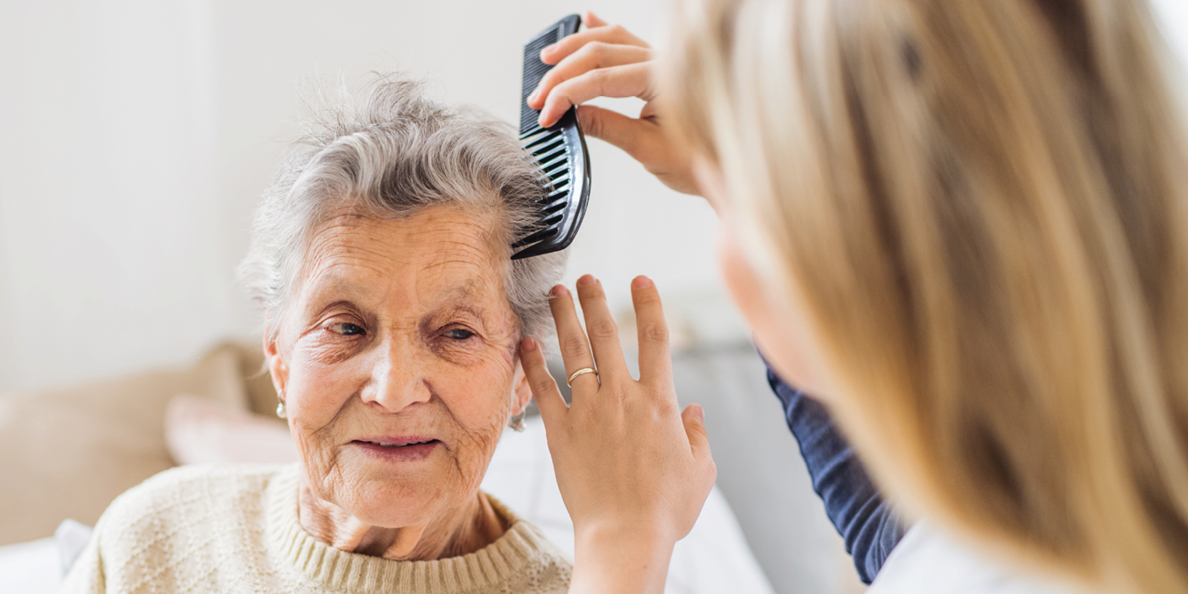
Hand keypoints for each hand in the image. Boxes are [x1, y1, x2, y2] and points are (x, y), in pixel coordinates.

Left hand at [519, 274, 715, 593]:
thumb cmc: (667, 509)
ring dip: (563, 316)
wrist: (626, 535)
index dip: (648, 302)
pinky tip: (525, 341)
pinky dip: (533, 362)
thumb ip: (698, 435)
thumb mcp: (701, 470)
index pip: (655, 337)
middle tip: (586, 277)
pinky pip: (543, 387)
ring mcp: (588, 410)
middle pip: (607, 332)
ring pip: (574, 350)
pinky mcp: (560, 430)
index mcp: (660, 402)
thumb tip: (694, 411)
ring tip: (555, 292)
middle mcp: (623, 397)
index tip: (640, 279)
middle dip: (596, 298)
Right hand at [526, 12, 698, 194]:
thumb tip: (571, 115)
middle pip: (599, 53)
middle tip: (537, 99)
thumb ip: (608, 127)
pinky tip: (587, 20)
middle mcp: (662, 62)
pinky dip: (603, 30)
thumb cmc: (700, 159)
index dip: (566, 95)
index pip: (600, 79)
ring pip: (610, 39)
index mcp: (662, 81)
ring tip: (548, 60)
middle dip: (562, 74)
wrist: (730, 164)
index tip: (546, 115)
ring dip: (575, 47)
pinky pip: (628, 38)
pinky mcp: (659, 66)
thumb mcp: (649, 149)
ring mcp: (661, 60)